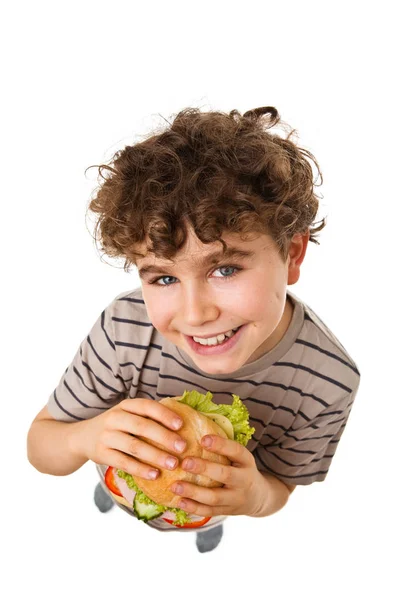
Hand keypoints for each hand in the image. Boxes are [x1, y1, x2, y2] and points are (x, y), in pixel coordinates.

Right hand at [72, 398, 186, 479]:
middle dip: (164, 437)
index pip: (147, 407)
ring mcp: (107, 436)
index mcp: (126, 405)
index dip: (164, 415)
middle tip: (183, 447)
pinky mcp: (101, 454)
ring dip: (155, 456)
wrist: (81, 437)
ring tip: (173, 464)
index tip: (181, 424)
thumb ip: (148, 418)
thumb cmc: (117, 426)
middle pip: (142, 427)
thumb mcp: (128, 415)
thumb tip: (184, 424)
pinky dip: (140, 469)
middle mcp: (115, 418)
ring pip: (134, 446)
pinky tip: (155, 475)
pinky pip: (123, 462)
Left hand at [168, 434, 266, 517]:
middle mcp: (244, 480)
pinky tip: (179, 501)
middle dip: (204, 468)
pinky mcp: (227, 512)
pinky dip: (193, 508)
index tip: (203, 439)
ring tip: (175, 485)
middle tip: (184, 463)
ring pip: (214, 497)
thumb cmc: (240, 468)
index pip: (236, 450)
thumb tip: (193, 424)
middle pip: (224, 474)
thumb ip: (221, 446)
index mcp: (246, 461)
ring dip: (193, 492)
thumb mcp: (239, 456)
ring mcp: (236, 498)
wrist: (258, 497)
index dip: (221, 445)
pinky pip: (209, 511)